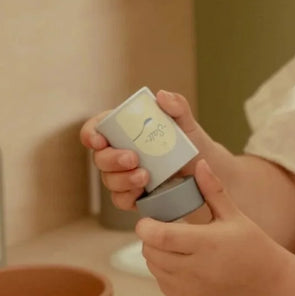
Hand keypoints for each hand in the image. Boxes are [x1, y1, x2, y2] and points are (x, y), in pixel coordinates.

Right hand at [79, 90, 205, 210]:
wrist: (203, 169)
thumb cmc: (189, 140)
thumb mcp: (185, 121)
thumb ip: (177, 105)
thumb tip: (162, 96)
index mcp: (123, 130)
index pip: (96, 128)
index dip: (91, 133)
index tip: (100, 140)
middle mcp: (117, 152)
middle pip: (100, 157)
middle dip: (112, 159)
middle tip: (133, 158)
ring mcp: (123, 175)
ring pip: (108, 180)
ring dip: (122, 179)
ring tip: (145, 177)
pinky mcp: (132, 195)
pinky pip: (120, 199)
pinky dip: (128, 196)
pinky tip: (141, 192)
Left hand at [136, 160, 288, 295]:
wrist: (265, 286)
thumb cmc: (251, 245)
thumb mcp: (234, 215)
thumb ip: (212, 190)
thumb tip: (199, 162)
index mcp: (206, 244)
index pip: (160, 236)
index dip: (146, 227)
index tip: (148, 218)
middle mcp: (195, 270)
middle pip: (151, 251)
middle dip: (149, 238)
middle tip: (160, 227)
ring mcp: (189, 289)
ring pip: (153, 267)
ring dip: (155, 253)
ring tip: (170, 243)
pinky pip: (161, 283)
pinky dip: (163, 270)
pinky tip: (179, 261)